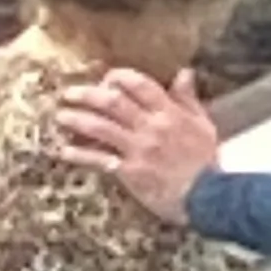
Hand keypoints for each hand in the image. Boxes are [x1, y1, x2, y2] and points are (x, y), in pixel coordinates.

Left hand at [56, 66, 220, 225]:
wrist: (209, 198)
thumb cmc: (207, 163)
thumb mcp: (204, 125)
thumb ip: (189, 99)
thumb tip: (184, 72)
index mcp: (169, 113)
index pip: (139, 84)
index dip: (118, 77)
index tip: (106, 78)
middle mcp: (150, 126)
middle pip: (112, 101)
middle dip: (87, 94)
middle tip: (69, 93)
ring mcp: (138, 149)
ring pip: (100, 127)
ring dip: (77, 120)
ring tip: (60, 116)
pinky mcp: (130, 172)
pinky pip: (100, 160)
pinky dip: (80, 155)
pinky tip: (65, 152)